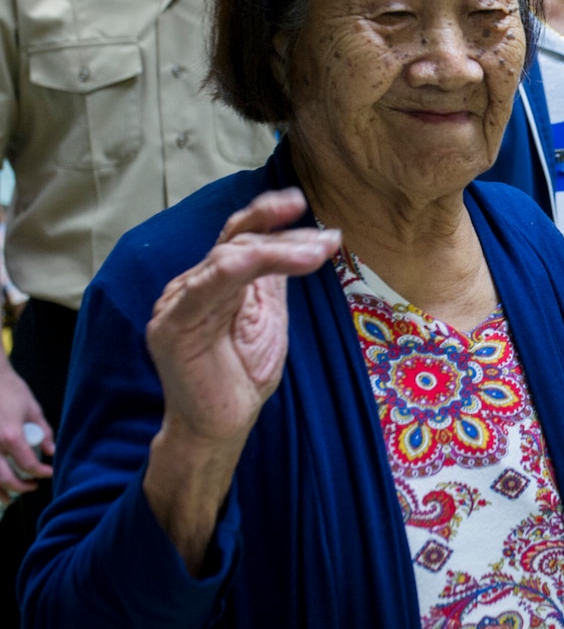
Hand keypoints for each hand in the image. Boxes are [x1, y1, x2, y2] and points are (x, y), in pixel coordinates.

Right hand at [0, 359, 51, 495]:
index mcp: (10, 436)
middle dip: (20, 488)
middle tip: (31, 488)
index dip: (42, 473)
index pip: (28, 465)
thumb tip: (51, 452)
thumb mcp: (33, 409)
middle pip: (4, 478)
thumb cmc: (11, 390)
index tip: (49, 473)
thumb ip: (44, 432)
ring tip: (9, 499)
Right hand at [145, 189, 339, 452]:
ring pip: (229, 258)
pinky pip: (204, 287)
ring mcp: (178, 302)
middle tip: (328, 241)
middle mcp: (192, 284)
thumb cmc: (243, 375)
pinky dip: (235, 268)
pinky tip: (262, 259)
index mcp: (215, 281)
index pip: (239, 236)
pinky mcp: (171, 325)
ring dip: (277, 251)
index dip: (266, 215)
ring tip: (316, 253)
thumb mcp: (269, 318)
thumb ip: (273, 280)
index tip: (300, 202)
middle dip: (287, 238)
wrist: (220, 426)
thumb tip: (299, 241)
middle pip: (238, 242)